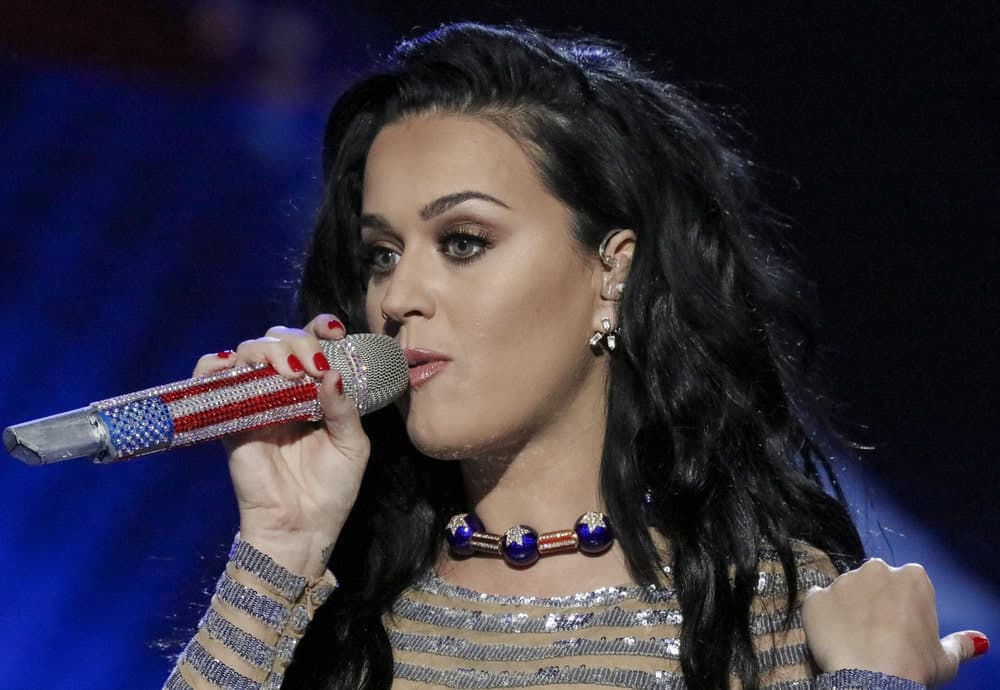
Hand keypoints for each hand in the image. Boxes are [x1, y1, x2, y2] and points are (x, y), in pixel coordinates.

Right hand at [193, 314, 370, 577]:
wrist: (302, 528)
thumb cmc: (331, 489)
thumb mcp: (352, 445)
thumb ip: (343, 408)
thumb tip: (330, 374)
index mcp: (315, 391)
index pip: (313, 345)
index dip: (320, 329)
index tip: (334, 332)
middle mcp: (283, 390)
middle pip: (280, 341)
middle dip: (297, 342)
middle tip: (312, 366)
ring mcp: (253, 402)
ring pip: (248, 353)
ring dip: (266, 351)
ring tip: (288, 372)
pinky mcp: (229, 421)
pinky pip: (210, 382)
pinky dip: (213, 365)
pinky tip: (231, 366)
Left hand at [802, 558, 987, 687]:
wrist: (874, 680)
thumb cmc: (914, 666)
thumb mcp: (946, 659)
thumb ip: (960, 643)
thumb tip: (977, 641)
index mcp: (912, 577)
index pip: (905, 581)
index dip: (902, 605)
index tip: (901, 626)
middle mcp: (876, 570)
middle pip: (873, 580)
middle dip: (873, 600)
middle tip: (877, 632)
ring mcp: (842, 581)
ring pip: (845, 590)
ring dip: (847, 608)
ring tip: (853, 638)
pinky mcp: (815, 597)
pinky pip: (817, 601)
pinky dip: (821, 616)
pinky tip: (830, 636)